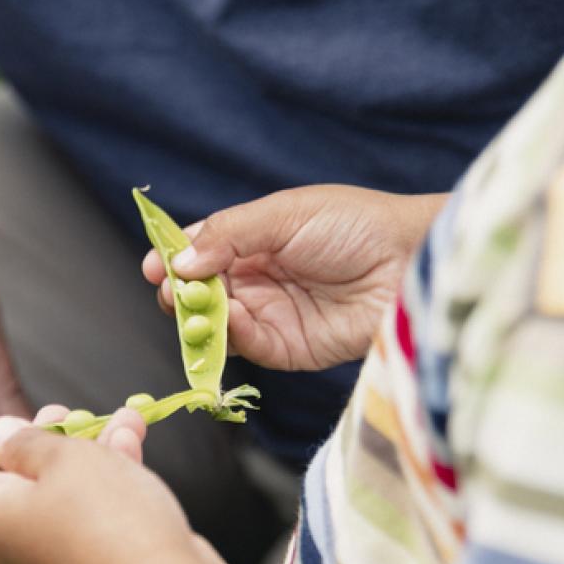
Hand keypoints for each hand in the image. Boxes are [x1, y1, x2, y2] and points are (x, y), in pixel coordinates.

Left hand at [0, 408, 225, 563]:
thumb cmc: (106, 518)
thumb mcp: (65, 457)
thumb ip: (28, 442)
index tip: (25, 423)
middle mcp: (16, 554)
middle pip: (24, 489)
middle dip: (54, 444)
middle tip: (73, 415)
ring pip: (67, 505)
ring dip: (93, 459)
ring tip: (125, 421)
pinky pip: (94, 530)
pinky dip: (112, 493)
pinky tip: (136, 453)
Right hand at [143, 184, 446, 372]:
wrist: (408, 263)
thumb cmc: (356, 225)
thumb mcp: (285, 215)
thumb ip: (229, 234)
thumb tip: (179, 261)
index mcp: (255, 239)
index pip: (200, 250)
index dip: (174, 258)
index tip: (154, 265)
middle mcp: (258, 278)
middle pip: (200, 291)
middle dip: (179, 293)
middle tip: (171, 292)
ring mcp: (272, 315)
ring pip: (216, 324)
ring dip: (200, 319)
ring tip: (196, 308)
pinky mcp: (289, 349)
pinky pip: (247, 349)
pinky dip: (230, 339)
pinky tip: (228, 322)